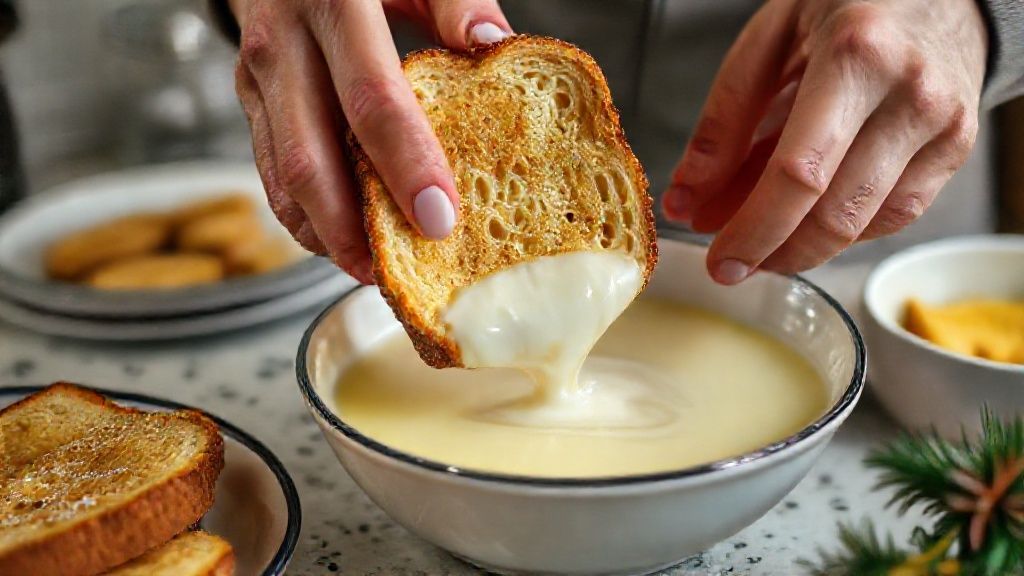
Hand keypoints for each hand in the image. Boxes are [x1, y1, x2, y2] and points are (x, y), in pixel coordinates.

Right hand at [230, 0, 511, 283]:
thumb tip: (493, 41)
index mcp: (332, 3)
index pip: (371, 100)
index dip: (406, 164)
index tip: (441, 217)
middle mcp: (283, 46)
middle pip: (313, 159)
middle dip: (357, 227)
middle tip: (402, 270)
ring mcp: (257, 79)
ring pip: (284, 178)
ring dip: (328, 236)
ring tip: (376, 271)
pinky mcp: (250, 103)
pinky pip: (271, 175)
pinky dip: (307, 219)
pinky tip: (344, 243)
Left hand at [663, 0, 986, 283]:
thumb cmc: (848, 3)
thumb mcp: (770, 38)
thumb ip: (725, 118)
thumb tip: (688, 194)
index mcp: (855, 57)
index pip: (799, 174)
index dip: (754, 230)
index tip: (718, 259)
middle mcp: (909, 95)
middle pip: (835, 213)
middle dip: (772, 251)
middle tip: (730, 262)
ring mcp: (942, 126)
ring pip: (864, 225)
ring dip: (801, 247)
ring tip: (760, 238)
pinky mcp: (957, 149)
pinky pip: (895, 215)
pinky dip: (843, 229)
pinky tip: (807, 220)